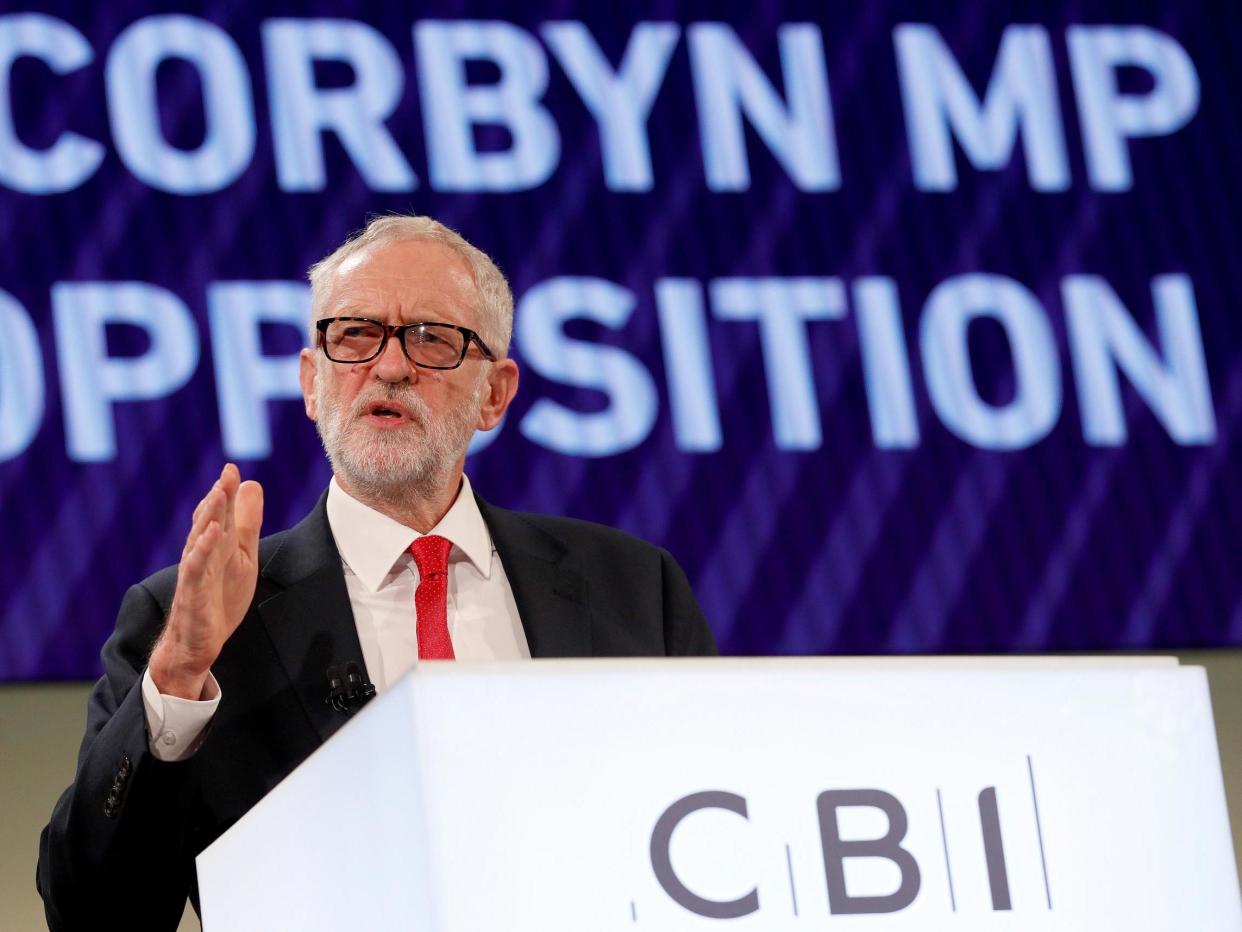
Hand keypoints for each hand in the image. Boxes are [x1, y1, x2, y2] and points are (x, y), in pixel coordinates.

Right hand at [149, 464, 263, 699]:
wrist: (199, 641)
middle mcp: (201, 554)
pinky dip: (202, 550)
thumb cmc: (218, 595)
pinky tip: (211, 534)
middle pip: (208, 521)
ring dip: (208, 516)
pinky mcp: (192, 593)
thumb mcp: (241, 555)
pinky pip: (195, 569)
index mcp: (215, 544)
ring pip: (199, 540)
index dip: (225, 492)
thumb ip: (246, 522)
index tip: (232, 468)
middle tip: (227, 474)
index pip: (219, 514)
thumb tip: (251, 484)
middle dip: (218, 497)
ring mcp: (195, 573)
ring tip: (218, 494)